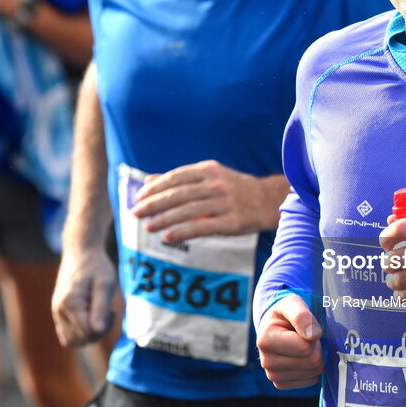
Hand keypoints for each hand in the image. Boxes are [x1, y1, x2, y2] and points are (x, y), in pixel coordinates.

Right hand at [51, 246, 117, 346]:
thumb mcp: (105, 283)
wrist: (80, 252)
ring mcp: (56, 313)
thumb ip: (101, 307)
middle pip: (80, 340)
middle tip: (108, 312)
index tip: (112, 311)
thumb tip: (98, 330)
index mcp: (70, 304)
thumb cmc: (96, 266)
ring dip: (89, 334)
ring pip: (72, 341)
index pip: (87, 333)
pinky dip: (81, 331)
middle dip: (98, 332)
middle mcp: (59, 311)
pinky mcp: (58, 313)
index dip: (103, 328)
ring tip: (100, 314)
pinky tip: (91, 316)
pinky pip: (68, 335)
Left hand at [131, 161, 285, 240]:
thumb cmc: (235, 189)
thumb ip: (181, 179)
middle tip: (135, 212)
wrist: (270, 200)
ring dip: (164, 219)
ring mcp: (225, 203)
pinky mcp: (231, 222)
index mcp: (210, 170)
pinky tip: (168, 237)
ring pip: (187, 211)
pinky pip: (202, 227)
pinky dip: (182, 232)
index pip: (176, 177)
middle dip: (154, 204)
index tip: (139, 197)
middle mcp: (216, 184)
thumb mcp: (210, 176)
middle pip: (178, 194)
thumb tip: (149, 181)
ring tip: (148, 227)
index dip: (155, 187)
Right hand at [257, 294, 323, 388]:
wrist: (277, 327)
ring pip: (314, 372)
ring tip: (304, 345)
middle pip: (312, 362)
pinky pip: (312, 380)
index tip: (305, 328)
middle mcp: (266, 362)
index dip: (313, 335)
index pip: (305, 347)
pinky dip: (313, 368)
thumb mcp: (292, 304)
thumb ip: (301, 316)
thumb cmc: (286, 314)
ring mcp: (273, 375)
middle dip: (316, 347)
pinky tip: (303, 357)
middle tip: (307, 337)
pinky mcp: (282, 384)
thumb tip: (313, 335)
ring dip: (316, 356)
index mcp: (265, 340)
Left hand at [379, 204, 405, 311]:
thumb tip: (391, 218)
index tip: (385, 243)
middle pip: (398, 257)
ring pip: (401, 278)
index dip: (387, 236)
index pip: (403, 228)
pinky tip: (402, 292)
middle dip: (387, 262)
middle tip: (389, 264)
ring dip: (392, 280)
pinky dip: (400, 295)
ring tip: (393, 279)